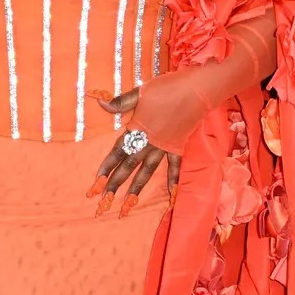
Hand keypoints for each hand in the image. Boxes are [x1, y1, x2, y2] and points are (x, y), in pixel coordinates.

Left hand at [87, 11, 279, 217]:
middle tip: (104, 201)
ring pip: (148, 171)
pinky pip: (174, 167)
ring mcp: (165, 147)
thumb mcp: (141, 92)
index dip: (106, 167)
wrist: (197, 91)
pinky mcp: (178, 146)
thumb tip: (100, 104)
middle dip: (115, 184)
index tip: (96, 182)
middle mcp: (149, 142)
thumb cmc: (167, 88)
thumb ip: (121, 102)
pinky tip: (171, 195)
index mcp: (138, 129)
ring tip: (128, 205)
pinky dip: (173, 180)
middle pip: (129, 166)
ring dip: (137, 189)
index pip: (118, 152)